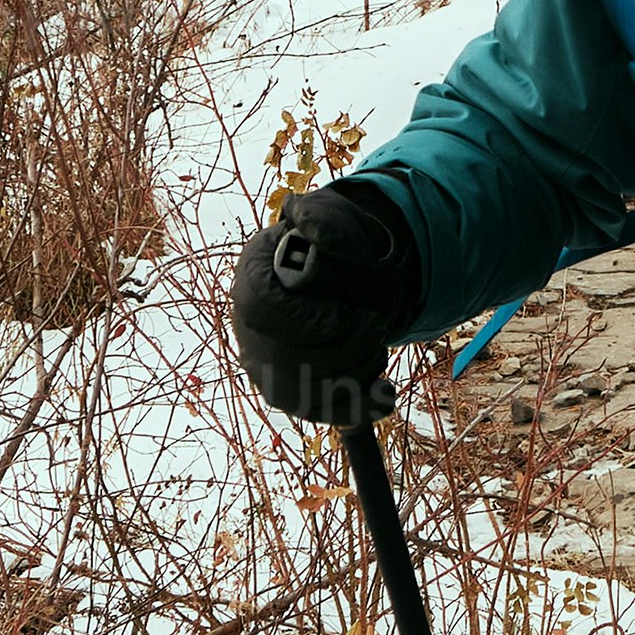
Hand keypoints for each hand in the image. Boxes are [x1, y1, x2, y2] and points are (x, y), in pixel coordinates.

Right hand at [228, 179, 417, 424]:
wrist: (349, 274)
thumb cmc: (335, 244)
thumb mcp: (332, 218)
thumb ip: (323, 220)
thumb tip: (311, 228)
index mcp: (254, 279)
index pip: (260, 310)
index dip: (305, 321)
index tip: (345, 317)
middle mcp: (251, 329)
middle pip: (285, 362)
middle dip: (344, 350)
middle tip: (376, 326)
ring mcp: (269, 367)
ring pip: (305, 395)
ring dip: (355, 374)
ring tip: (376, 347)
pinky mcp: (294, 395)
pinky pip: (320, 415)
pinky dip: (359, 409)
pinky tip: (384, 392)